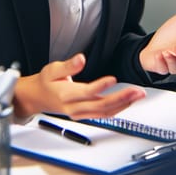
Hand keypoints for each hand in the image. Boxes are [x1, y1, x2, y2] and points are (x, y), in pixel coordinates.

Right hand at [12, 53, 145, 119]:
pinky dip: (118, 109)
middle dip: (121, 98)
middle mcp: (75, 107)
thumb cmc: (46, 82)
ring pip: (105, 113)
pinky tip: (127, 102)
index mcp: (66, 95)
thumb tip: (81, 59)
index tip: (113, 79)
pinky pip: (104, 115)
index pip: (86, 92)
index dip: (100, 86)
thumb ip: (69, 65)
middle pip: (101, 105)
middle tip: (136, 91)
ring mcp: (80, 114)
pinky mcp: (85, 115)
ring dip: (123, 104)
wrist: (38, 98)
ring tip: (137, 95)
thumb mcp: (52, 69)